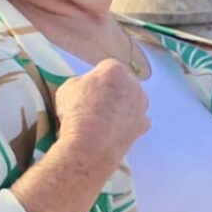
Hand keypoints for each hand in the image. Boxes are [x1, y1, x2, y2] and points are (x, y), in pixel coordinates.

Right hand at [53, 57, 148, 173]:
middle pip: (123, 83)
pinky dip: (129, 123)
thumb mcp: (67, 88)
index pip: (107, 67)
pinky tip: (115, 129)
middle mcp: (134, 85)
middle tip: (97, 103)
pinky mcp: (144, 125)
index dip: (96, 78)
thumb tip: (85, 87)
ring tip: (106, 119)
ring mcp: (142, 105)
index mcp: (114, 70)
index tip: (89, 88)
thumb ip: (81, 83)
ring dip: (123, 106)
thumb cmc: (77, 112)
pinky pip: (137, 120)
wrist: (91, 143)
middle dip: (113, 91)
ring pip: (133, 101)